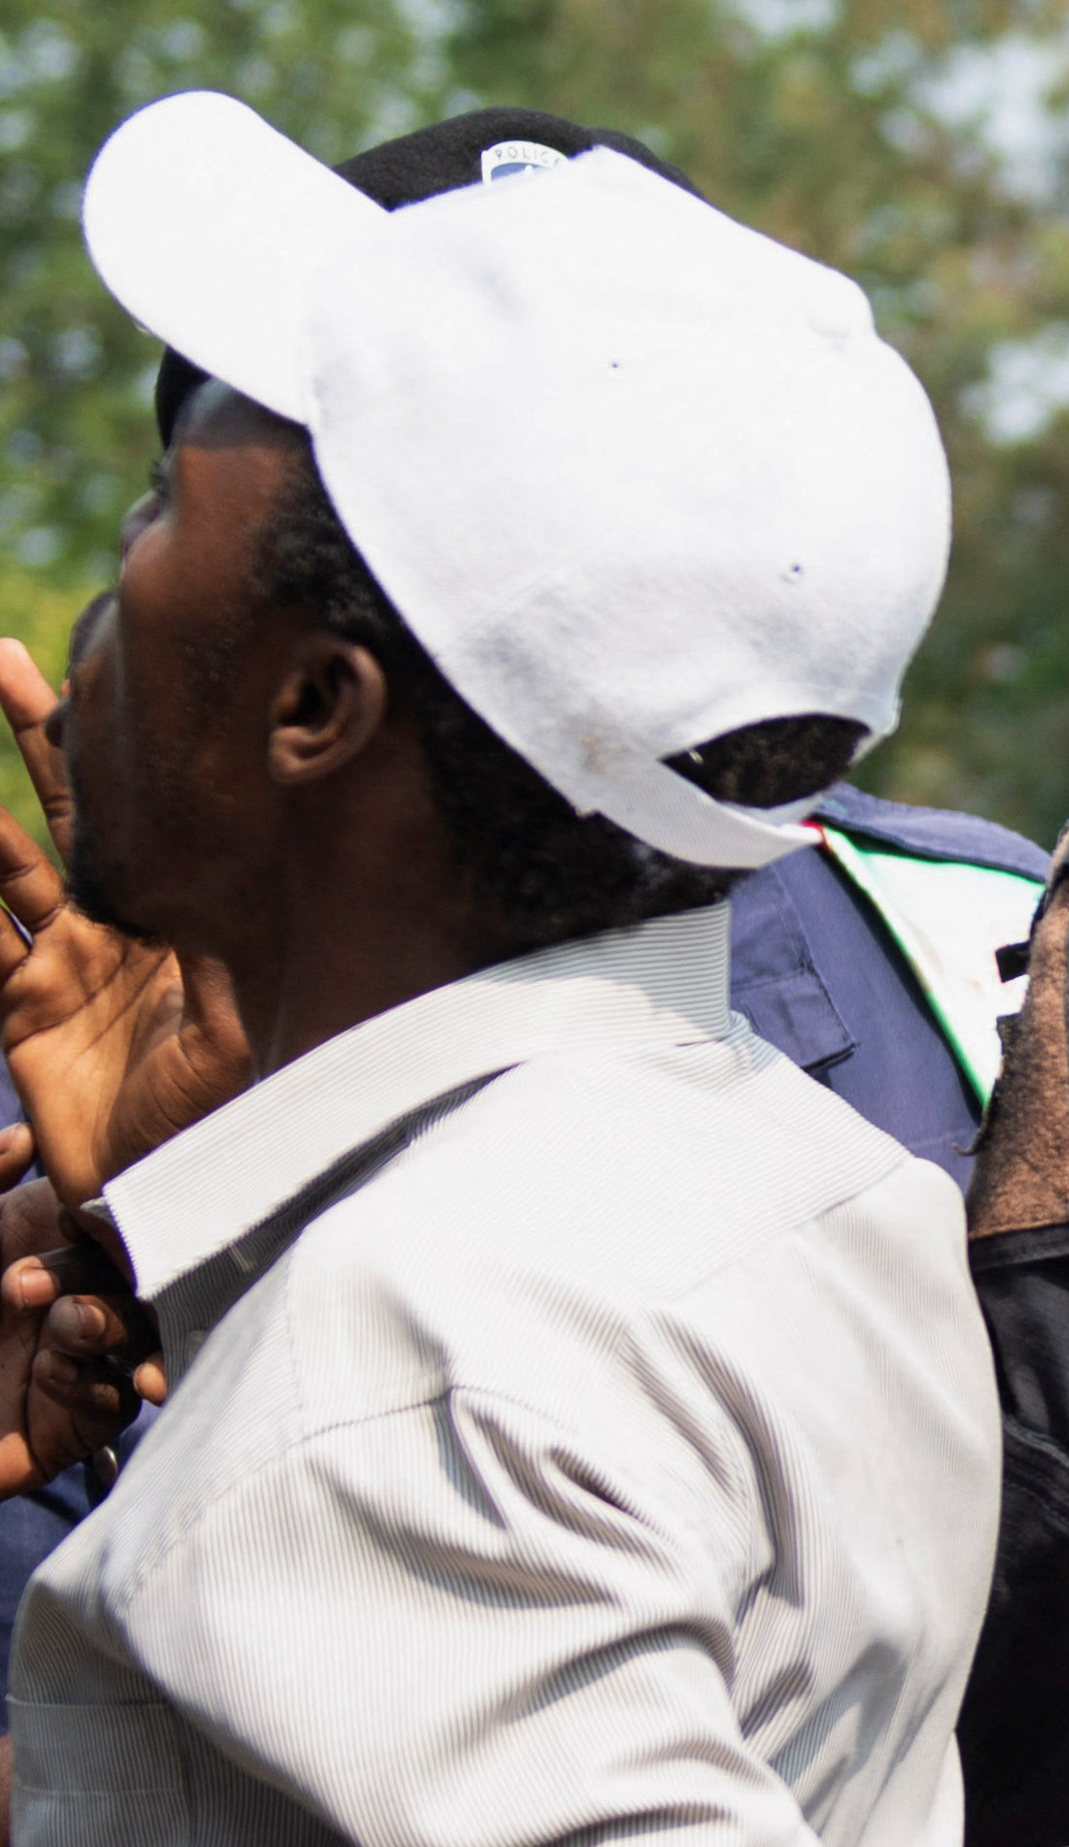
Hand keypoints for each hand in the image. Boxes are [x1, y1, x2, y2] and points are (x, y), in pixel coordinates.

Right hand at [0, 639, 249, 1204]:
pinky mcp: (23, 1009)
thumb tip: (264, 884)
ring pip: (6, 859)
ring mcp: (68, 961)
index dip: (137, 749)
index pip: (159, 812)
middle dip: (39, 731)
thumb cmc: (239, 1112)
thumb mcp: (255, 1022)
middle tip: (3, 655)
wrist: (180, 1191)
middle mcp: (126, 924)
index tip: (120, 670)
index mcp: (192, 914)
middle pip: (73, 807)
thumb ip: (245, 956)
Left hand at [0, 1152, 148, 1494]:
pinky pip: (114, 1404)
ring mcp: (72, 1363)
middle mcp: (66, 1301)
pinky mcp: (71, 1425)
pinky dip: (95, 1385)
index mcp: (40, 1251)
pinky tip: (52, 1373)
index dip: (107, 1220)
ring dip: (111, 1326)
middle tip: (23, 1285)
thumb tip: (29, 1138)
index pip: (109, 1227)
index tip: (74, 1219)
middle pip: (134, 1278)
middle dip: (98, 1276)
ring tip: (68, 1325)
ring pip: (139, 1339)